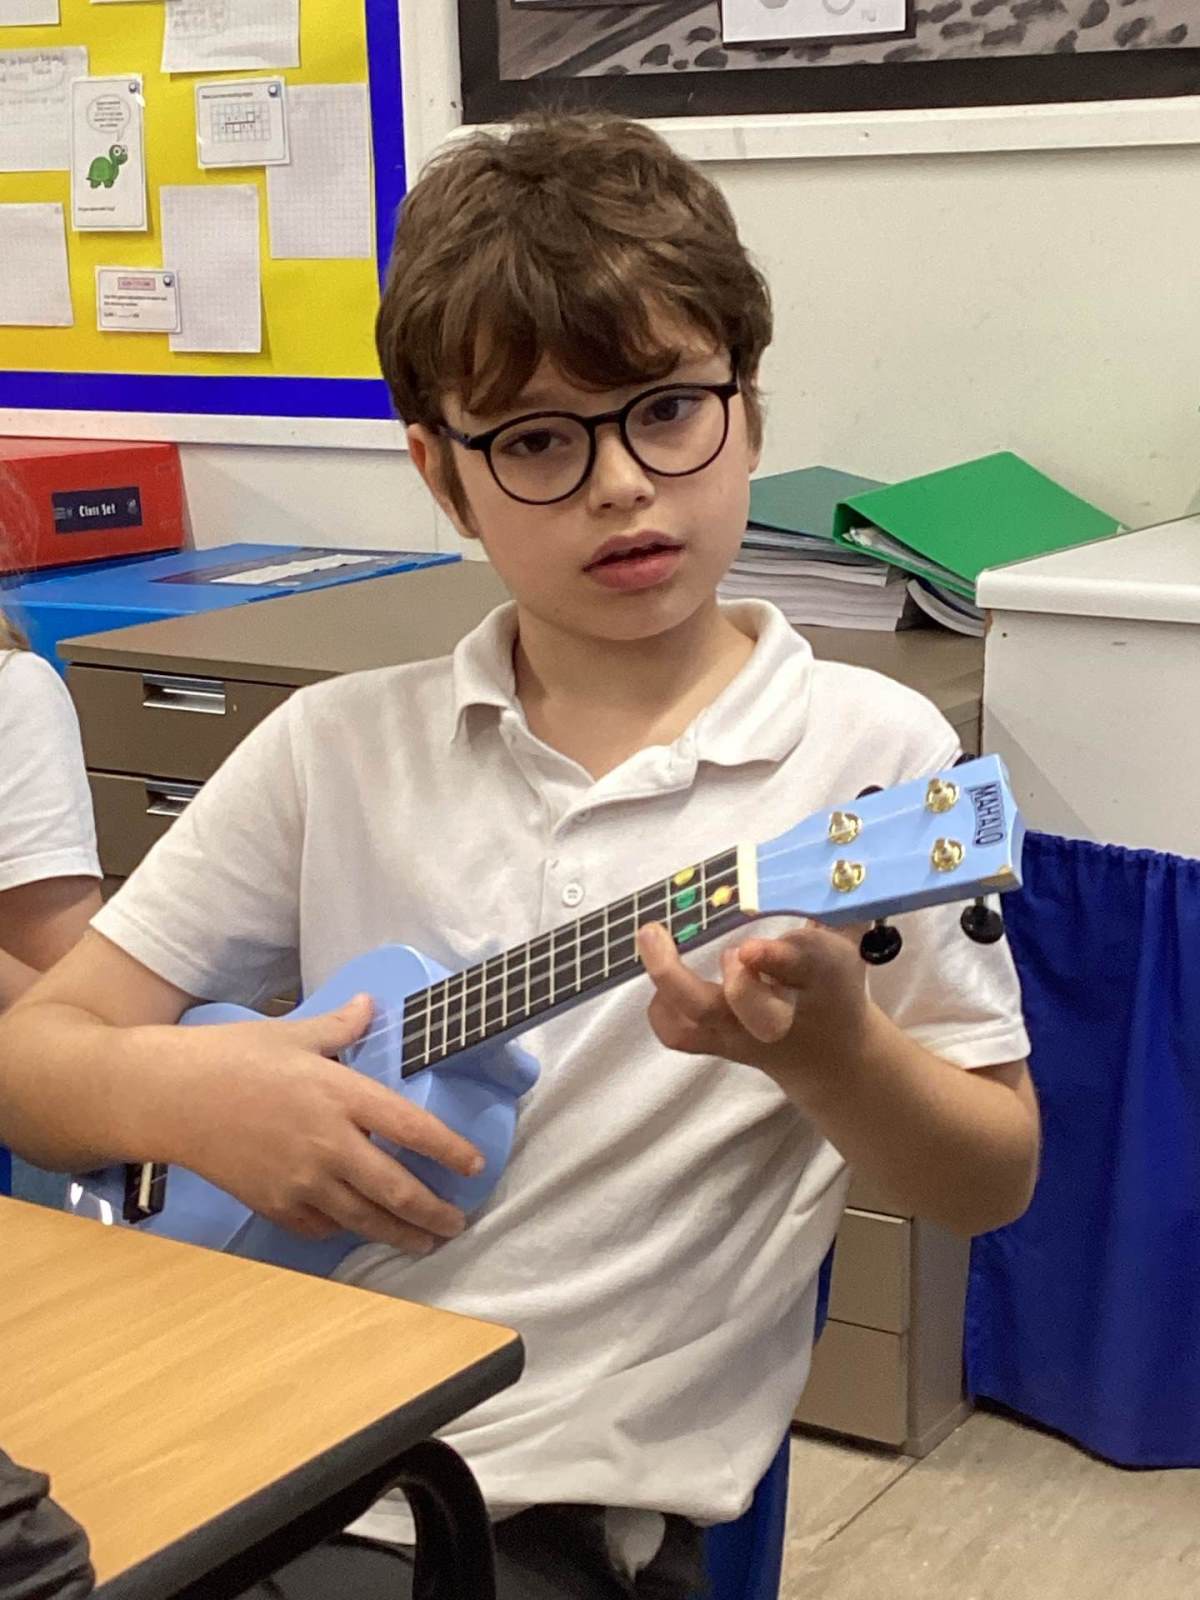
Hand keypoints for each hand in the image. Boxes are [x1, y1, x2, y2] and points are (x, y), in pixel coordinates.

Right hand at [166, 994, 483, 1252]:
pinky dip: (345, 1231)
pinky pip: (321, 1227)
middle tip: (458, 1223)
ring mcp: (301, 1180)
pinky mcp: (273, 1204)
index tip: (474, 1166)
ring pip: (364, 1219)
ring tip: (424, 1241)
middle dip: (434, 1212)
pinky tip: (358, 1229)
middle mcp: (329, 1144)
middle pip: (396, 1189)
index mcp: (341, 1095)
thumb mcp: (292, 1033)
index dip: (450, 1151)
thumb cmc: (231, 1058)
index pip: (412, 1129)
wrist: (169, 1098)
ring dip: (399, 1234)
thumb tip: (369, 1005)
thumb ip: (340, 1026)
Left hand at [636, 921, 873, 1100]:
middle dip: (707, 969)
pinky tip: (660, 976)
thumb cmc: (835, 983)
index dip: (773, 958)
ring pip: (700, 1018)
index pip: (799, 965)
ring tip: (654, 938)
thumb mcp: (847, 940)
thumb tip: (826, 858)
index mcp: (820, 975)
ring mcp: (744, 1033)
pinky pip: (680, 1035)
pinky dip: (661, 1007)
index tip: (748, 947)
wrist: (832, 1055)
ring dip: (671, 980)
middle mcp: (780, 1010)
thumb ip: (830, 900)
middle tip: (665, 931)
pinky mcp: (720, 1045)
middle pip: (742, 1001)